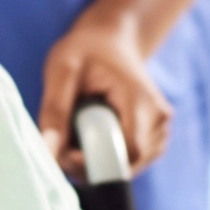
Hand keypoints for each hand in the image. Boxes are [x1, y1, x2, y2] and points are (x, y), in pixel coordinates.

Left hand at [36, 13, 171, 177]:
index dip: (96, 163)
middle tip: (64, 141)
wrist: (112, 40)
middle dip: (91, 163)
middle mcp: (159, 118)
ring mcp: (161, 130)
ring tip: (81, 131)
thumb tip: (48, 151)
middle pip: (126, 165)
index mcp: (140, 99)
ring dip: (98, 161)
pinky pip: (130, 163)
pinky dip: (108, 158)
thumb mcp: (62, 70)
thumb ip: (54, 110)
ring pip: (127, 168)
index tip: (66, 153)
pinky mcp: (157, 139)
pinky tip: (96, 135)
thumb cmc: (86, 50)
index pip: (128, 153)